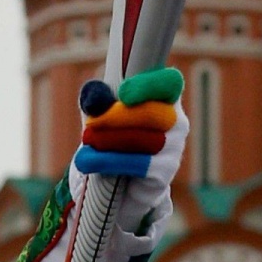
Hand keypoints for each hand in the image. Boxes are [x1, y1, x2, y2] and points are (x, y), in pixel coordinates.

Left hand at [73, 67, 187, 230]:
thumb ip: (96, 98)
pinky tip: (88, 162)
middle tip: (89, 125)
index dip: (148, 86)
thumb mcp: (100, 111)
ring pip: (143, 141)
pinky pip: (139, 165)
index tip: (123, 93)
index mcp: (165, 96)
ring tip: (84, 145)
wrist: (117, 178)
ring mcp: (174, 147)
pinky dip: (110, 162)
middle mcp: (176, 120)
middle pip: (151, 113)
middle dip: (116, 118)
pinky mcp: (165, 172)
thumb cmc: (111, 132)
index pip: (169, 83)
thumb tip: (93, 95)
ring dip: (108, 141)